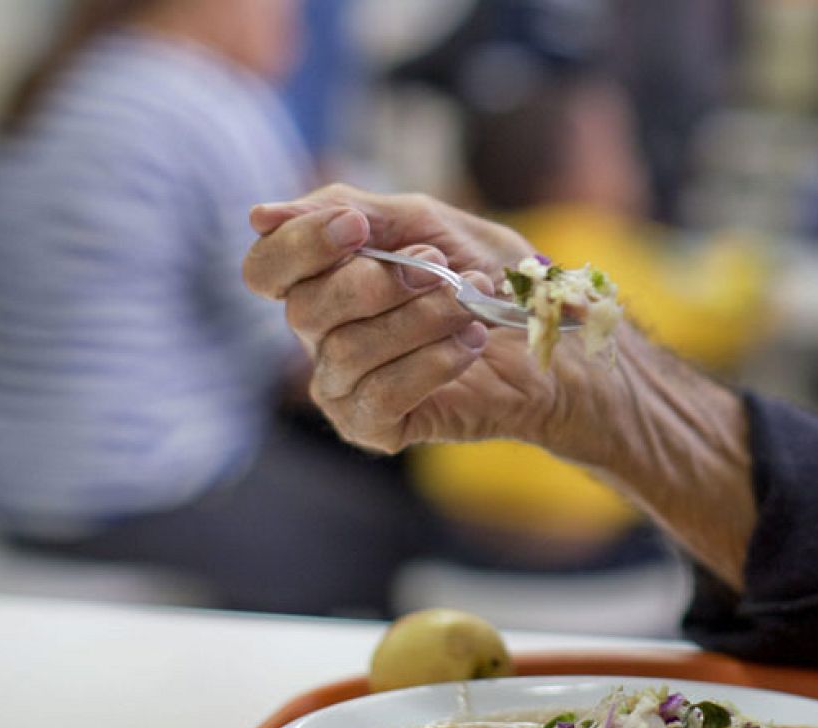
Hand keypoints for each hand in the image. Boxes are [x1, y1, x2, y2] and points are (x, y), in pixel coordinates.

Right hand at [243, 184, 627, 458]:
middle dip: (380, 282)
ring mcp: (344, 385)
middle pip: (304, 309)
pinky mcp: (376, 427)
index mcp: (324, 279)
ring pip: (345, 352)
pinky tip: (470, 345)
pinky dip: (430, 363)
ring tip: (473, 307)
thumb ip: (354, 211)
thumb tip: (261, 217)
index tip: (358, 228)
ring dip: (420, 320)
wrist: (556, 342)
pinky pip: (377, 396)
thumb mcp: (428, 224)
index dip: (300, 245)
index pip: (266, 268)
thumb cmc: (492, 278)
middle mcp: (322, 335)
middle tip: (441, 271)